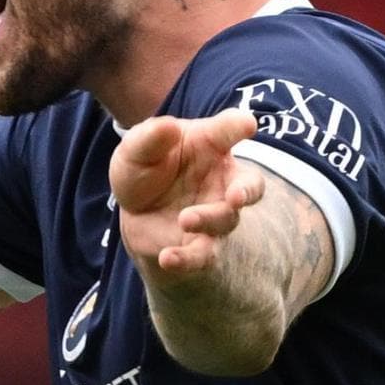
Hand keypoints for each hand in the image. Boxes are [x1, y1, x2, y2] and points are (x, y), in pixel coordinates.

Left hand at [112, 111, 265, 282]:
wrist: (137, 213)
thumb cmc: (146, 170)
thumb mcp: (136, 150)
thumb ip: (149, 138)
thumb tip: (167, 127)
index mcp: (210, 145)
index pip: (229, 130)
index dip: (239, 126)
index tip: (246, 124)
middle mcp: (223, 180)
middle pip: (248, 185)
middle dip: (246, 190)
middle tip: (237, 196)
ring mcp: (217, 214)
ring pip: (225, 220)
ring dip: (207, 219)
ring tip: (185, 219)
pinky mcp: (202, 246)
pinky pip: (202, 256)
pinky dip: (187, 259)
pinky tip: (168, 258)